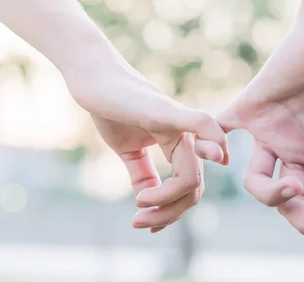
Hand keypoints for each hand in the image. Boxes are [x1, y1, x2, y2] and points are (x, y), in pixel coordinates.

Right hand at [62, 35, 227, 232]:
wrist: (92, 80)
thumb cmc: (109, 109)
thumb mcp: (127, 150)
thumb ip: (141, 173)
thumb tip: (147, 200)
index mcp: (177, 145)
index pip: (187, 187)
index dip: (170, 212)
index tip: (145, 224)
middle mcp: (185, 136)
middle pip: (193, 188)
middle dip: (168, 213)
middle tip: (139, 222)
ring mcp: (178, 123)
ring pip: (192, 175)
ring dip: (168, 201)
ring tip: (139, 206)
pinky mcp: (167, 111)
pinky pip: (202, 125)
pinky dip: (212, 144)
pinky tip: (204, 164)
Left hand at [218, 0, 303, 253]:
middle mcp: (294, 149)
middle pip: (287, 197)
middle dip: (301, 217)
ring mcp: (271, 131)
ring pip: (256, 179)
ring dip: (270, 194)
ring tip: (292, 187)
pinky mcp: (251, 107)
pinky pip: (222, 127)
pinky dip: (211, 142)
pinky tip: (215, 159)